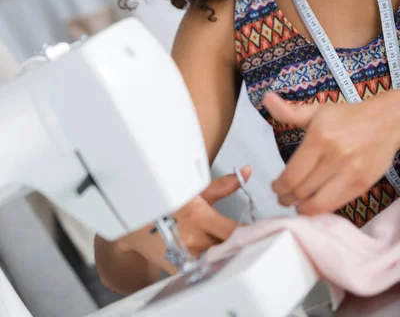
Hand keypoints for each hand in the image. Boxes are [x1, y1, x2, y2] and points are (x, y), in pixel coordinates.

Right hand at [117, 166, 250, 274]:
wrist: (135, 222)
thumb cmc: (168, 201)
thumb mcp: (195, 190)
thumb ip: (224, 185)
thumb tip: (247, 171)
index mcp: (199, 216)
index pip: (235, 232)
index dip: (251, 234)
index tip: (263, 233)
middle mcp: (193, 238)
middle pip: (228, 249)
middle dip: (240, 246)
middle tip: (253, 243)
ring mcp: (185, 256)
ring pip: (216, 261)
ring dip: (226, 256)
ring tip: (235, 251)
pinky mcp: (178, 269)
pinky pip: (202, 271)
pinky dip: (211, 266)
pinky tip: (217, 261)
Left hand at [263, 92, 399, 215]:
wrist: (386, 121)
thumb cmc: (347, 117)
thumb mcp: (316, 111)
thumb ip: (289, 111)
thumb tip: (266, 99)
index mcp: (319, 138)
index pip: (292, 175)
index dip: (279, 186)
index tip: (275, 185)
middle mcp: (334, 157)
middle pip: (302, 191)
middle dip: (286, 198)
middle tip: (282, 197)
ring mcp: (350, 173)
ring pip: (318, 204)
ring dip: (302, 209)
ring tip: (296, 205)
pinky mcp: (362, 185)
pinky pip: (336, 205)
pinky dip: (321, 209)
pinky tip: (314, 204)